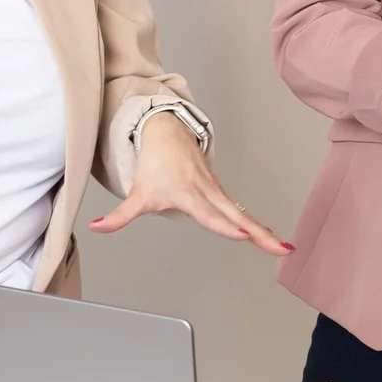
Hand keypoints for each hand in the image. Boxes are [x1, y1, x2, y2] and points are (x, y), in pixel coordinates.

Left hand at [89, 110, 293, 258]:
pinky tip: (271, 239)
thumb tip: (97, 227)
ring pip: (244, 214)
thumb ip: (120, 215)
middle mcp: (208, 193)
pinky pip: (242, 212)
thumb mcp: (137, 192)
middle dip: (260, 233)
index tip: (244, 235)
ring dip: (265, 232)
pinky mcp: (221, 193)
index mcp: (189, 194)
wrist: (167, 132)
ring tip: (284, 249)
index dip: (226, 226)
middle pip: (238, 216)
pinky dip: (258, 225)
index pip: (211, 214)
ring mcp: (218, 192)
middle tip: (281, 248)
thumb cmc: (154, 163)